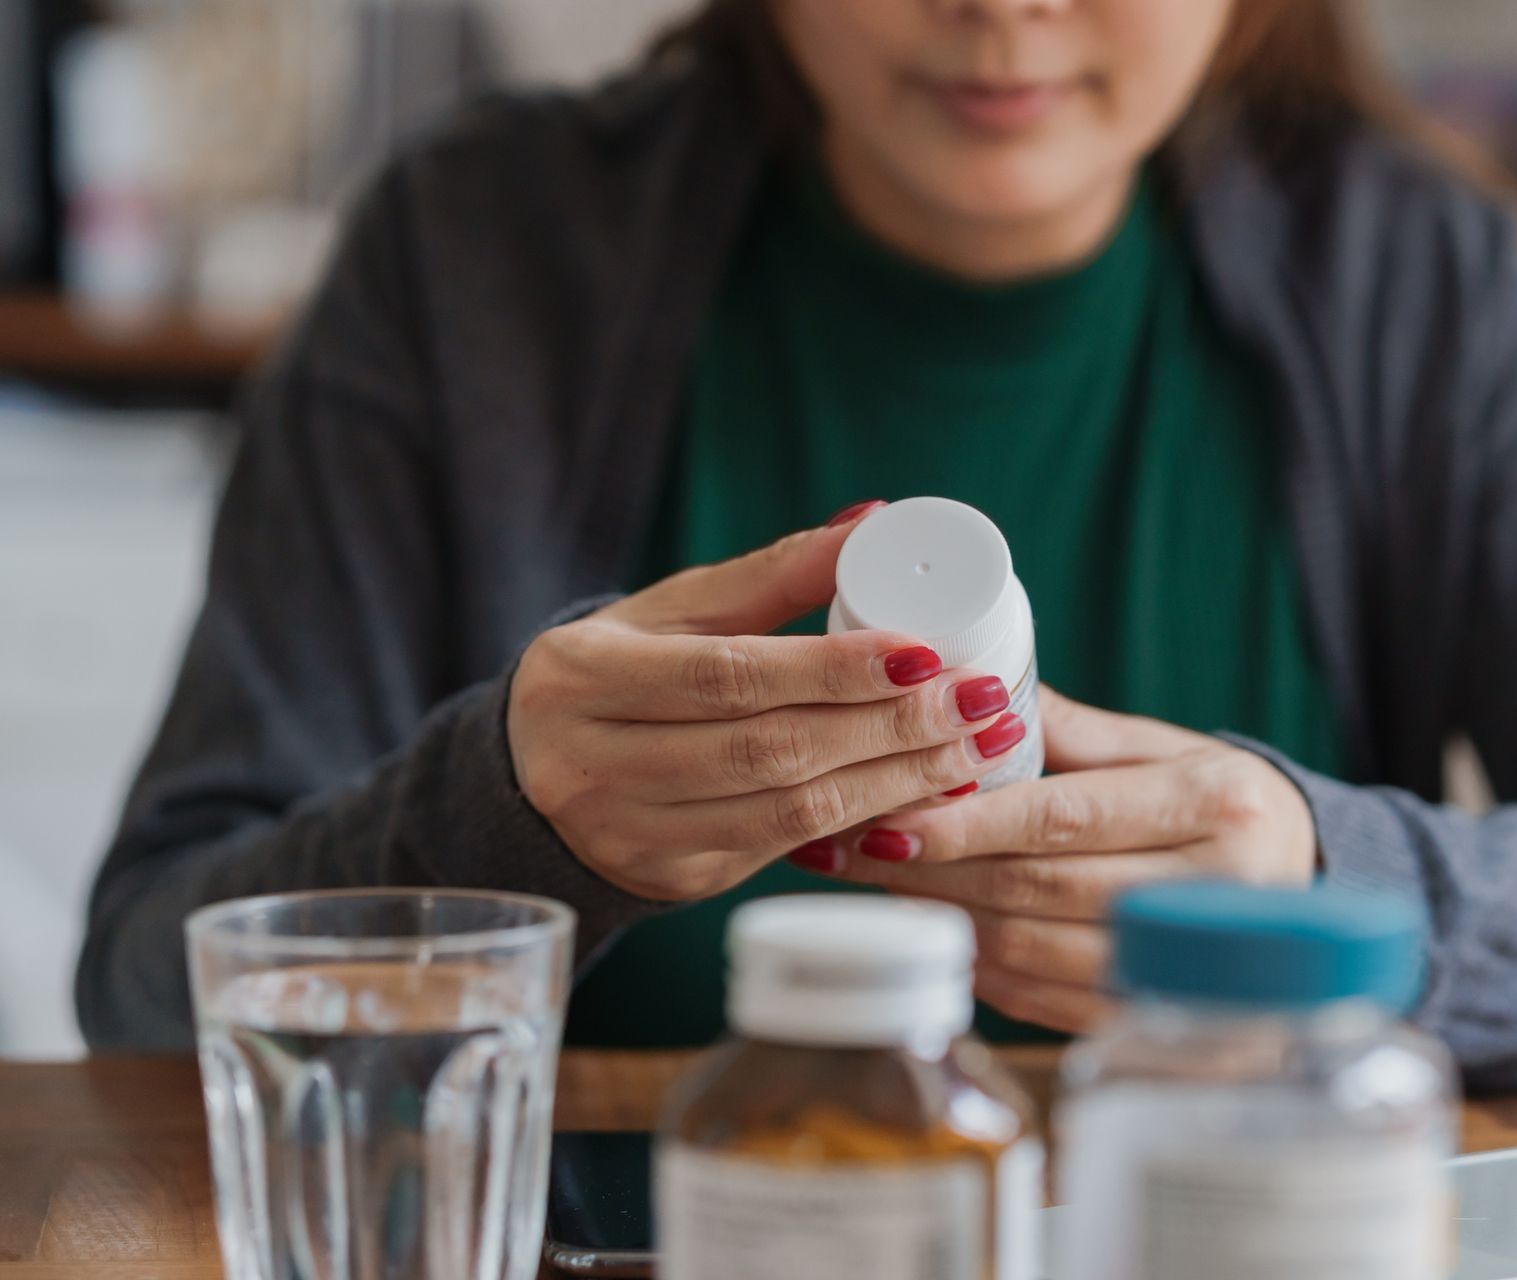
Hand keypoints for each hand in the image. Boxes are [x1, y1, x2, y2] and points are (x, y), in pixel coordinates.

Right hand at [506, 503, 1026, 901]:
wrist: (532, 779)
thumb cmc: (618, 676)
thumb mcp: (671, 613)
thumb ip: (771, 575)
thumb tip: (874, 522)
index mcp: (584, 677)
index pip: (729, 675)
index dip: (834, 669)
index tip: (925, 653)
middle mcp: (594, 764)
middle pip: (770, 749)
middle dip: (890, 727)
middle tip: (978, 702)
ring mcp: (631, 835)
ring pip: (788, 812)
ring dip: (897, 781)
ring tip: (974, 750)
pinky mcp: (674, 880)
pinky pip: (786, 851)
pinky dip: (865, 821)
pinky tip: (925, 794)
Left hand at [798, 687, 1318, 1032]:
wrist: (1312, 887)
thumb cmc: (1223, 805)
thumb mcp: (1168, 749)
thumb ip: (1073, 731)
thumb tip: (968, 694)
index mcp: (1217, 802)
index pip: (1066, 816)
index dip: (968, 823)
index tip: (888, 819)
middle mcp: (1215, 891)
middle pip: (1040, 889)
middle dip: (935, 870)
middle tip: (855, 848)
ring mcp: (1193, 969)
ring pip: (1034, 953)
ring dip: (946, 920)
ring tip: (882, 886)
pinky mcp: (1168, 1022)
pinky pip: (1048, 1002)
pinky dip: (984, 969)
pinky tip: (944, 933)